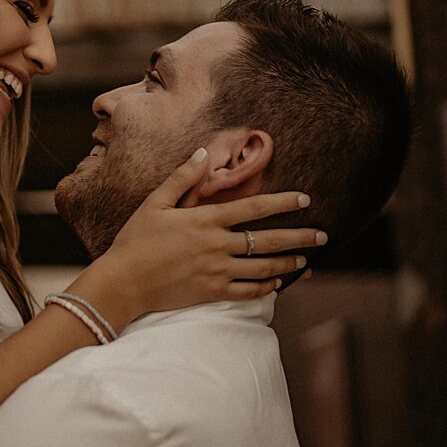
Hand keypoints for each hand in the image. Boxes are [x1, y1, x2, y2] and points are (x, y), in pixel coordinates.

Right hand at [68, 148, 323, 331]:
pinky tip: (278, 283)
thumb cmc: (135, 240)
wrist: (123, 283)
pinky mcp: (211, 293)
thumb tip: (202, 153)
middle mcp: (216, 246)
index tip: (305, 199)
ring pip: (264, 268)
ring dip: (288, 263)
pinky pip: (248, 292)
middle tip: (323, 236)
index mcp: (204, 221)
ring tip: (306, 260)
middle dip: (299, 237)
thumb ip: (181, 179)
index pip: (253, 208)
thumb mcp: (154, 203)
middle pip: (267, 240)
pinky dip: (267, 288)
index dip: (281, 202)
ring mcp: (216, 272)